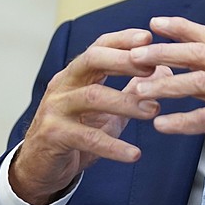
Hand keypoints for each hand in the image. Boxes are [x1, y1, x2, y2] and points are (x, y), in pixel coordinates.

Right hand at [10, 28, 171, 204]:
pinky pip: (87, 137)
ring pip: (92, 96)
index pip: (99, 47)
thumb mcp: (108, 111)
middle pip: (92, 60)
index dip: (122, 40)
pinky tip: (134, 154)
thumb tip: (164, 70)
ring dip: (126, 102)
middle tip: (153, 66)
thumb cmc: (76, 133)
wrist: (40, 167)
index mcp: (76, 75)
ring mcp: (55, 108)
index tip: (149, 37)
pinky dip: (113, 146)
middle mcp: (63, 85)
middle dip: (123, 60)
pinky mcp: (53, 135)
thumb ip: (132, 90)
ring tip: (153, 110)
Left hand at [129, 16, 204, 196]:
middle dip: (163, 52)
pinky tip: (160, 125)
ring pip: (198, 82)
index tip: (154, 22)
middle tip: (133, 56)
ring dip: (164, 86)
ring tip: (138, 92)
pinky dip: (180, 121)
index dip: (181, 28)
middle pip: (200, 54)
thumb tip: (186, 68)